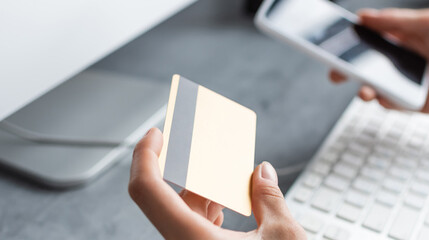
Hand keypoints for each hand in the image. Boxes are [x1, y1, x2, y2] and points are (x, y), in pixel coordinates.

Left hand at [128, 128, 305, 239]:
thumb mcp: (283, 237)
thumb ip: (270, 198)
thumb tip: (262, 173)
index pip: (147, 189)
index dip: (145, 154)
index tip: (157, 133)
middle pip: (167, 198)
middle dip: (188, 171)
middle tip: (203, 148)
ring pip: (181, 215)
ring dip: (202, 193)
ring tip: (228, 177)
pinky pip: (192, 228)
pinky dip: (208, 212)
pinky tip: (230, 207)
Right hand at [330, 8, 428, 113]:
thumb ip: (396, 20)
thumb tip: (364, 16)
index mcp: (397, 39)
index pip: (365, 38)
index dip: (348, 39)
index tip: (333, 40)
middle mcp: (395, 61)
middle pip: (361, 65)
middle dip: (344, 68)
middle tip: (335, 69)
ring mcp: (400, 83)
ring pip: (371, 87)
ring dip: (363, 88)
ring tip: (364, 90)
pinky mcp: (408, 103)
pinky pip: (389, 103)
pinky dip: (385, 101)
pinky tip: (388, 97)